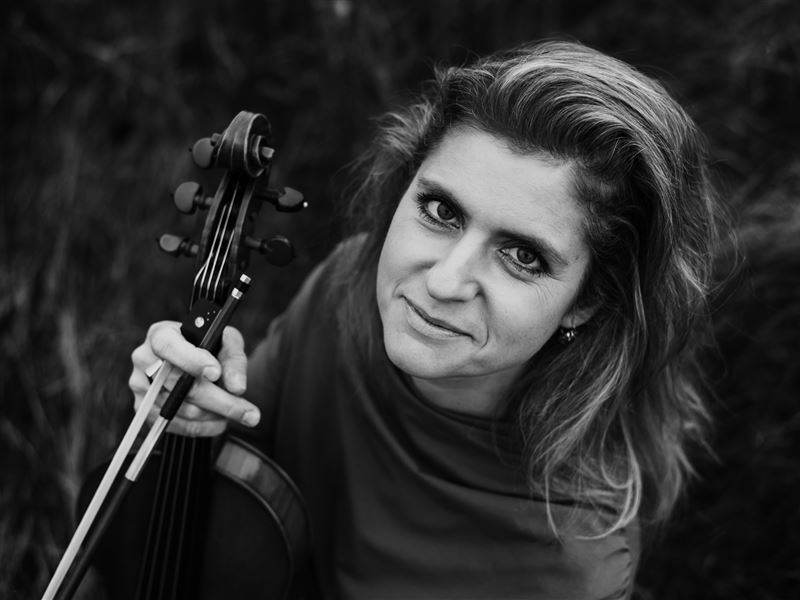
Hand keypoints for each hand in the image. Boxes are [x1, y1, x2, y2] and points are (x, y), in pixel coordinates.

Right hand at [129, 321, 259, 436]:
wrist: (193, 360)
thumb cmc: (209, 346)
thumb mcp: (226, 342)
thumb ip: (234, 360)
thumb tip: (237, 387)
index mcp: (161, 334)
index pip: (169, 346)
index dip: (191, 360)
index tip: (216, 373)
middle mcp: (144, 359)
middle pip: (180, 385)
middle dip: (220, 401)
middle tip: (250, 414)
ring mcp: (141, 386)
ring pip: (180, 409)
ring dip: (213, 415)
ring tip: (236, 412)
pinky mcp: (143, 409)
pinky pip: (173, 425)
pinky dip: (201, 427)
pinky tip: (218, 421)